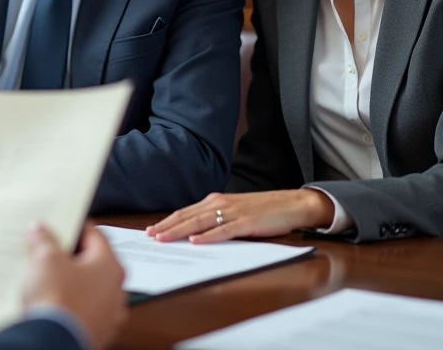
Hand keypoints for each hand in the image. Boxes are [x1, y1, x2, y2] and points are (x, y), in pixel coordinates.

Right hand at [21, 222, 126, 349]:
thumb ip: (43, 240)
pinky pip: (84, 311)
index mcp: (110, 266)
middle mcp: (115, 291)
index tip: (63, 222)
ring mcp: (108, 315)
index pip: (96, 235)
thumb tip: (40, 230)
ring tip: (47, 277)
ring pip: (89, 289)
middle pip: (93, 263)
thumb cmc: (58, 300)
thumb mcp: (45, 258)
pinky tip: (52, 302)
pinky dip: (71, 305)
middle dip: (71, 255)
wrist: (54, 341)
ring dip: (72, 282)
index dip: (76, 225)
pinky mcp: (96, 333)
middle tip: (50, 249)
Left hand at [145, 190, 334, 243]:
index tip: (151, 230)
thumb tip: (194, 233)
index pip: (186, 212)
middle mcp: (220, 203)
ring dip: (180, 231)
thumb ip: (216, 219)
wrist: (292, 203)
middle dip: (167, 226)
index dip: (168, 221)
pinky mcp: (246, 222)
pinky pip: (223, 230)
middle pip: (188, 216)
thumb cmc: (263, 210)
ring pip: (200, 222)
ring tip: (164, 238)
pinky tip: (195, 242)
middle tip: (150, 236)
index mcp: (216, 201)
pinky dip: (208, 236)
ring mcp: (233, 212)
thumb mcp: (235, 212)